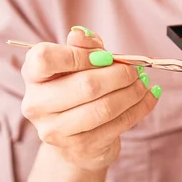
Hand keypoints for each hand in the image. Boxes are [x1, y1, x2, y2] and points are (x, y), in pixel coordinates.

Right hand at [20, 26, 161, 171]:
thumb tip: (80, 33)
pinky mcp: (80, 148)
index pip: (45, 58)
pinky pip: (118, 125)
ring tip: (142, 83)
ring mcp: (56, 130)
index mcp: (33, 76)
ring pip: (105, 108)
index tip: (105, 56)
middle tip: (134, 69)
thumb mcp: (78, 62)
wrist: (75, 137)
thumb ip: (83, 46)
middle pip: (86, 86)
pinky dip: (140, 108)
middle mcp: (37, 105)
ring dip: (132, 92)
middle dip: (119, 74)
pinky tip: (148, 97)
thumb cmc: (77, 89)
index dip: (80, 54)